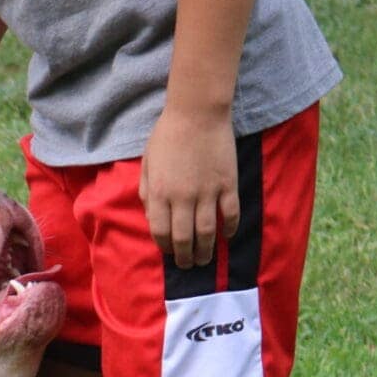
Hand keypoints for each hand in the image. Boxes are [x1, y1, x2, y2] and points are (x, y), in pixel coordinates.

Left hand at [139, 106, 239, 268]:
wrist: (197, 112)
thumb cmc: (168, 134)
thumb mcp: (147, 161)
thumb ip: (145, 190)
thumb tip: (150, 216)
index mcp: (159, 192)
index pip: (160, 232)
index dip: (164, 247)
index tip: (168, 252)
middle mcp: (182, 197)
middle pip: (183, 239)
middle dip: (185, 257)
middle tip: (188, 264)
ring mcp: (207, 192)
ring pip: (207, 232)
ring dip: (206, 251)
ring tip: (205, 260)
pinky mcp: (227, 184)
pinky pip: (231, 214)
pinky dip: (230, 229)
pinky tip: (227, 236)